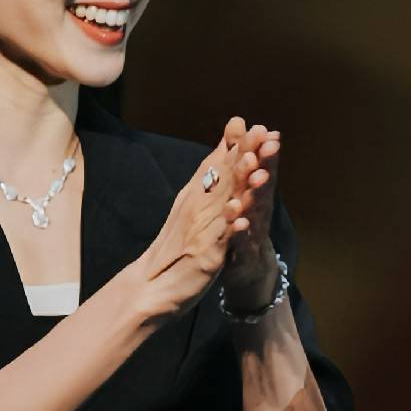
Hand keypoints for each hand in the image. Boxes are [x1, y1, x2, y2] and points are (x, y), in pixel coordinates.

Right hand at [133, 119, 264, 323]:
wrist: (150, 287)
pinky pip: (220, 239)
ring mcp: (202, 230)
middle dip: (242, 154)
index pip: (216, 165)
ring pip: (224, 203)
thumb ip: (208, 179)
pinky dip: (230, 228)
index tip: (250, 123)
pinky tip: (242, 219)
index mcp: (195, 197)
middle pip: (223, 177)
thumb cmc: (175, 247)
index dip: (234, 145)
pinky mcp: (206, 255)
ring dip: (239, 185)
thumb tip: (222, 150)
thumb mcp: (191, 208)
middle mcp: (197, 208)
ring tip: (256, 168)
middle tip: (260, 132)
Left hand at [217, 124, 282, 308]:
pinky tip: (241, 223)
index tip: (264, 129)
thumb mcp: (243, 192)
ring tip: (257, 178)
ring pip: (255, 211)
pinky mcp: (243, 254)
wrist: (249, 270)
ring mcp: (253, 232)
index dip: (261, 149)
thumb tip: (240, 125)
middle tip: (269, 145)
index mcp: (255, 194)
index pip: (258, 168)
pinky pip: (241, 242)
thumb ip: (242, 161)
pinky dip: (241, 232)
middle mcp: (259, 210)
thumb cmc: (246, 226)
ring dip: (257, 194)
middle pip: (262, 185)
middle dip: (266, 164)